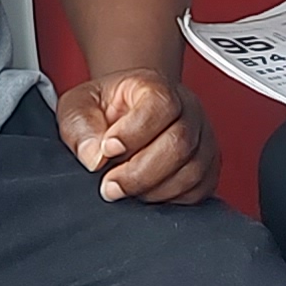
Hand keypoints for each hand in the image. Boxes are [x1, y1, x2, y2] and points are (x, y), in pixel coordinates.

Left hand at [59, 68, 214, 204]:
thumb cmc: (103, 108)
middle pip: (179, 143)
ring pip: (192, 170)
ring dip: (154, 190)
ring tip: (126, 190)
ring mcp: (202, 137)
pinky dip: (172, 200)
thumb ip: (81, 128)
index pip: (160, 105)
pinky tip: (147, 194)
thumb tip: (94, 159)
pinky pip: (200, 189)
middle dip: (140, 173)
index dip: (134, 133)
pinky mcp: (208, 165)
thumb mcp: (77, 107)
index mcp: (155, 85)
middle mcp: (187, 108)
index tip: (107, 150)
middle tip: (110, 186)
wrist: (122, 112)